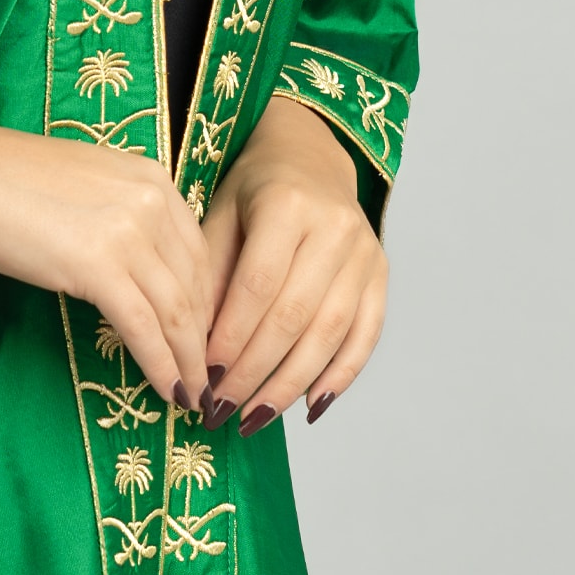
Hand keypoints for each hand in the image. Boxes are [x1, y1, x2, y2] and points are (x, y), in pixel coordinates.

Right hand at [0, 100, 212, 410]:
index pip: (199, 252)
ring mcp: (130, 232)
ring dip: (188, 362)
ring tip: (191, 396)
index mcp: (153, 177)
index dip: (209, 304)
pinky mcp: (100, 266)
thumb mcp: (83, 187)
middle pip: (197, 285)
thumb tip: (133, 268)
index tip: (208, 339)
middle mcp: (154, 201)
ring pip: (178, 312)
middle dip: (206, 339)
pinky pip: (144, 327)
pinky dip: (160, 364)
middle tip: (209, 379)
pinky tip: (166, 390)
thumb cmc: (2, 180)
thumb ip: (119, 217)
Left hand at [199, 96, 386, 431]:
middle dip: (254, 370)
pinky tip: (309, 405)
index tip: (202, 375)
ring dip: (291, 383)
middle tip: (221, 408)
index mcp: (287, 205)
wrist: (308, 157)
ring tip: (255, 417)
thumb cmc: (251, 192)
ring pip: (330, 332)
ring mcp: (365, 252)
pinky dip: (340, 376)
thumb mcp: (218, 215)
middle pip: (294, 315)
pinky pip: (365, 335)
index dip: (231, 335)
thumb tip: (194, 347)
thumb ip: (209, 274)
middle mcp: (335, 228)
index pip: (257, 285)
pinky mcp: (381, 275)